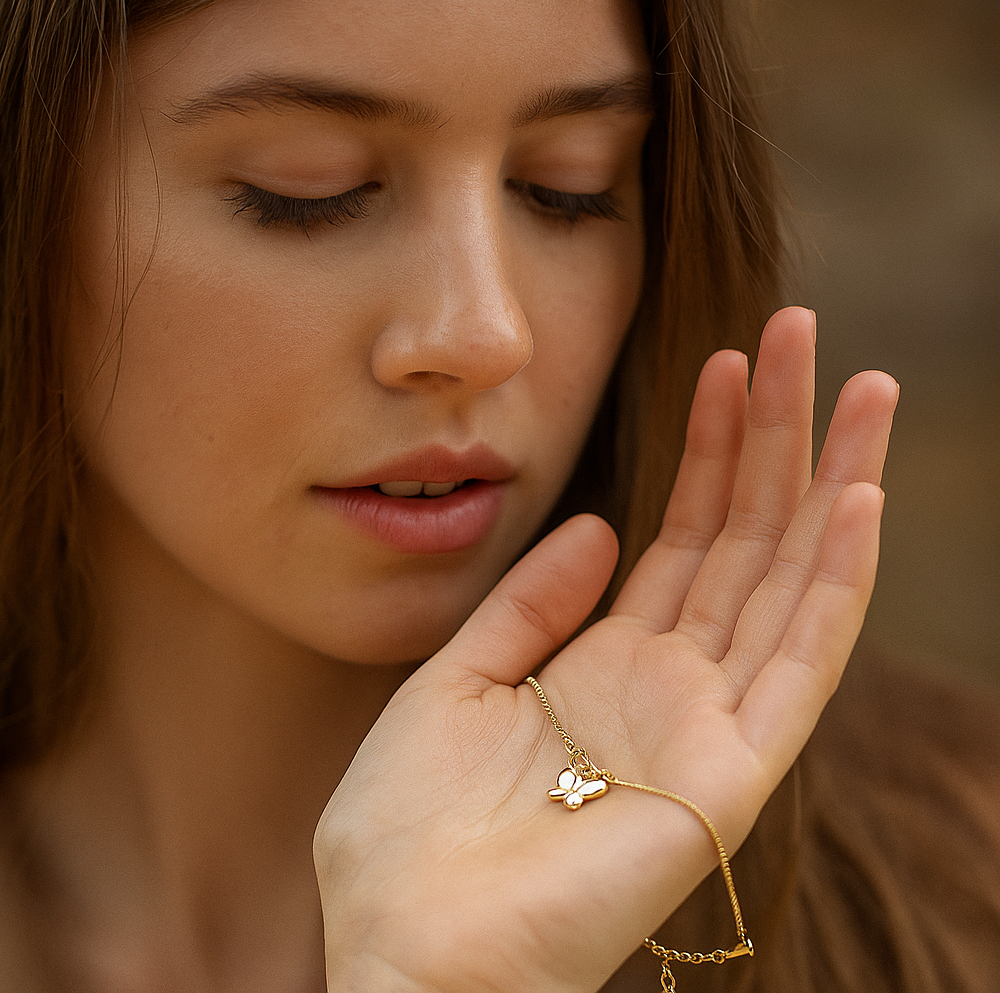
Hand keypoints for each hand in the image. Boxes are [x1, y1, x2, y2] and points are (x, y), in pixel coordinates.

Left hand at [315, 307, 898, 992]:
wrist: (407, 949)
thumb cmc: (413, 830)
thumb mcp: (459, 679)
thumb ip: (533, 604)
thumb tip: (602, 524)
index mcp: (606, 666)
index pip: (681, 537)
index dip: (707, 450)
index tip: (724, 361)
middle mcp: (670, 687)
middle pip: (744, 539)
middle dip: (775, 436)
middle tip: (800, 334)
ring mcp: (709, 728)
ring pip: (789, 580)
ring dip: (828, 482)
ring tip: (858, 385)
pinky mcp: (731, 775)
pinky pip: (800, 664)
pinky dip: (836, 581)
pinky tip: (858, 498)